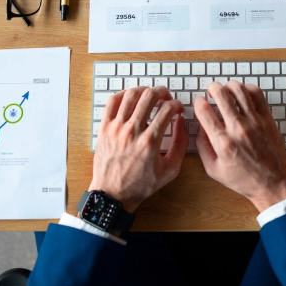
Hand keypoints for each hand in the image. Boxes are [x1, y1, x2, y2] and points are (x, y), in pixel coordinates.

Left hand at [89, 86, 185, 212]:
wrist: (112, 194)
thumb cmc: (140, 185)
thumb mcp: (170, 170)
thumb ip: (180, 145)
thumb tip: (180, 123)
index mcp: (150, 141)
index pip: (167, 109)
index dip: (177, 104)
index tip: (178, 108)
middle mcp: (132, 131)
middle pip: (149, 96)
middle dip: (162, 92)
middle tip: (166, 97)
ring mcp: (116, 128)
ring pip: (131, 95)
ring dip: (144, 90)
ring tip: (149, 95)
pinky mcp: (104, 128)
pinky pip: (112, 102)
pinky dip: (123, 94)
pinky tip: (131, 98)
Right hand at [194, 82, 285, 212]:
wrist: (273, 184)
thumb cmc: (244, 180)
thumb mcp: (214, 170)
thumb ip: (202, 146)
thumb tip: (200, 126)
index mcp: (223, 142)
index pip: (204, 110)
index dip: (198, 102)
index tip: (199, 102)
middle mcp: (238, 129)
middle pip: (221, 94)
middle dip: (212, 88)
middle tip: (211, 91)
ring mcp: (255, 122)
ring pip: (239, 90)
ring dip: (229, 85)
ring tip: (226, 90)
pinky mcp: (267, 119)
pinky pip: (257, 94)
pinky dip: (247, 88)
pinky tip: (243, 94)